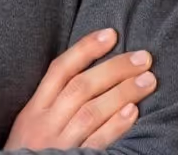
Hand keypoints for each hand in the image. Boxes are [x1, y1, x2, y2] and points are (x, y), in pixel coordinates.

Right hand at [4, 28, 156, 150]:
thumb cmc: (29, 152)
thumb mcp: (31, 123)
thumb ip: (53, 101)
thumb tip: (89, 72)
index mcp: (34, 108)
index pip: (60, 69)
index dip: (85, 49)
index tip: (110, 34)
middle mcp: (45, 123)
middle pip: (80, 87)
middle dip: (114, 68)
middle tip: (143, 57)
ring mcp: (59, 144)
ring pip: (90, 112)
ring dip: (122, 93)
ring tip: (148, 80)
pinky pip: (96, 143)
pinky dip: (115, 126)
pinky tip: (134, 111)